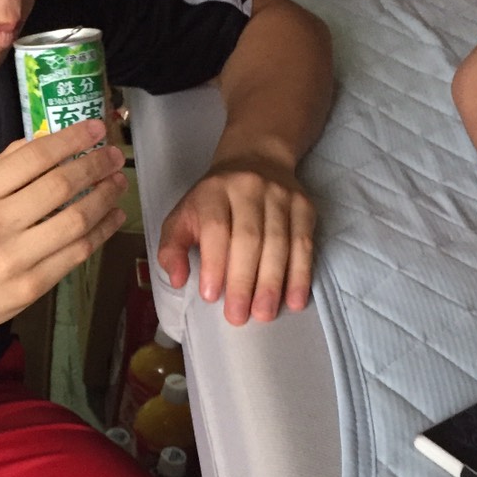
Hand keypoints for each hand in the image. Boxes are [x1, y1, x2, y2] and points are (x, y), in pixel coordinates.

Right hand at [0, 119, 127, 343]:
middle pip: (60, 186)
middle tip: (115, 155)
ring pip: (76, 220)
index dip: (71, 139)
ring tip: (118, 182)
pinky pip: (77, 253)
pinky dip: (102, 231)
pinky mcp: (32, 287)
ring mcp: (14, 259)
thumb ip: (2, 168)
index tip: (96, 129)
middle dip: (95, 165)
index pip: (34, 157)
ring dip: (105, 197)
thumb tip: (47, 140)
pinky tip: (112, 216)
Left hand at [156, 155, 315, 325]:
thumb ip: (172, 248)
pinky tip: (294, 300)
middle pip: (249, 238)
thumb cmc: (212, 202)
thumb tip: (178, 280)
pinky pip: (304, 243)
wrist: (255, 160)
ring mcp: (280, 195)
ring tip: (264, 314)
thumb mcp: (182, 217)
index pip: (216, 228)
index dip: (214, 263)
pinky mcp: (304, 206)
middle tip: (239, 316)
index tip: (211, 297)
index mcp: (213, 191)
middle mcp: (248, 188)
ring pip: (279, 242)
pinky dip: (300, 274)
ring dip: (272, 282)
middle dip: (244, 281)